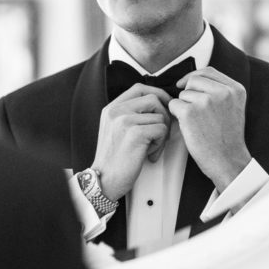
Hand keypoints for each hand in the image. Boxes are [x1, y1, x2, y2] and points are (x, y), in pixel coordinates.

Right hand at [92, 83, 172, 200]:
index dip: (157, 94)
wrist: (104, 180)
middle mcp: (116, 111)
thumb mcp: (114, 129)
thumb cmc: (113, 158)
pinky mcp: (135, 133)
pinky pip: (161, 130)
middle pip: (153, 98)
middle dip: (164, 115)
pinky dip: (160, 144)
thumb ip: (129, 114)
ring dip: (162, 134)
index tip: (164, 106)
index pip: (139, 88)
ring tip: (151, 148)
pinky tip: (149, 154)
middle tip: (161, 132)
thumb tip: (157, 106)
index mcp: (111, 108)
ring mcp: (125, 121)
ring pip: (160, 116)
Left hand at [168, 67, 250, 192]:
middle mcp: (222, 92)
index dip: (194, 76)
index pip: (208, 71)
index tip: (186, 84)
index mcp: (235, 89)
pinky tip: (188, 126)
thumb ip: (220, 91)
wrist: (227, 161)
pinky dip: (176, 115)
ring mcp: (206, 101)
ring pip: (183, 93)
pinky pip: (174, 104)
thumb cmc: (227, 137)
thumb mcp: (233, 107)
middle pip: (193, 80)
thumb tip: (194, 78)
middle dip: (188, 93)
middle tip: (194, 112)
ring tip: (196, 122)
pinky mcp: (190, 112)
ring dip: (184, 106)